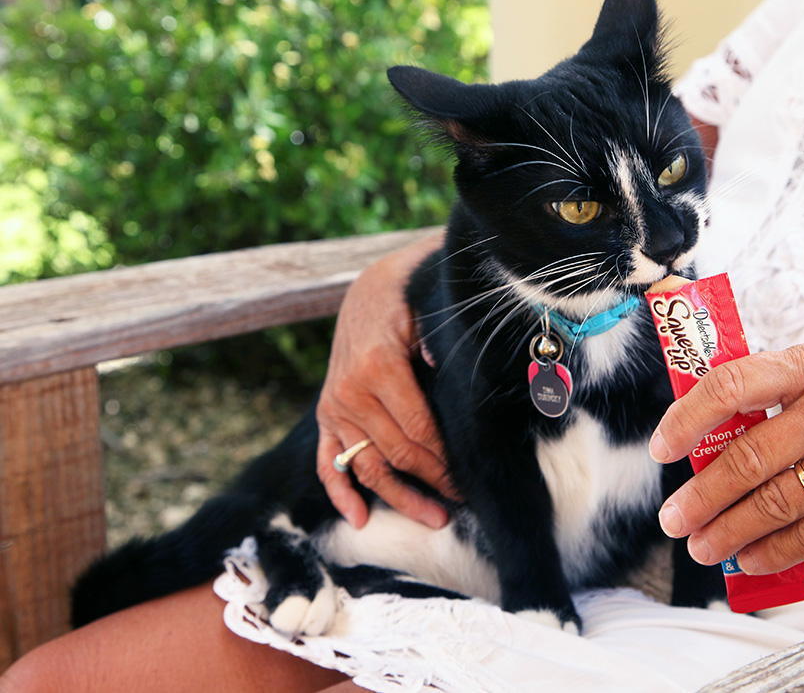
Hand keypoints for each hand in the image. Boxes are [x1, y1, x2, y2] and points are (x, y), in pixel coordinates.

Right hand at [316, 232, 457, 529]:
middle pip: (396, 453)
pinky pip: (328, 461)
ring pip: (366, 466)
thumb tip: (446, 370)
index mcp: (377, 367)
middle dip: (432, 482)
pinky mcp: (326, 415)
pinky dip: (340, 492)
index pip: (417, 430)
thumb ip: (438, 344)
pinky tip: (359, 518)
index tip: (469, 479)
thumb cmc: (409, 303)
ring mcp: (334, 407)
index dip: (444, 460)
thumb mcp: (427, 313)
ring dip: (398, 498)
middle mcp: (349, 392)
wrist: (369, 293)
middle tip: (462, 502)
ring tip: (433, 519)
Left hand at [649, 342, 803, 574]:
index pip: (731, 384)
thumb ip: (767, 403)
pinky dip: (775, 550)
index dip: (687, 419)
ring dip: (730, 530)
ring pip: (778, 500)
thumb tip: (696, 443)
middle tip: (674, 519)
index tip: (661, 449)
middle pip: (750, 455)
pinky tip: (750, 558)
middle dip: (702, 495)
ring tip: (702, 545)